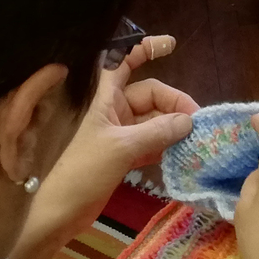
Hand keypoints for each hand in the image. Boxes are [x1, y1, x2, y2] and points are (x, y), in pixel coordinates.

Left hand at [74, 35, 197, 173]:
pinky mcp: (123, 154)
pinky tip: (183, 153)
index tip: (172, 45)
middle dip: (173, 104)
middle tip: (197, 123)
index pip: (123, 61)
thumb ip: (157, 132)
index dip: (144, 48)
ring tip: (196, 139)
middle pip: (149, 94)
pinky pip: (151, 140)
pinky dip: (166, 145)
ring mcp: (118, 132)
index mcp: (103, 97)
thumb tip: (190, 120)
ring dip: (173, 127)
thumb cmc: (83, 171)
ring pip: (153, 119)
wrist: (60, 213)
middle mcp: (112, 109)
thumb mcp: (122, 148)